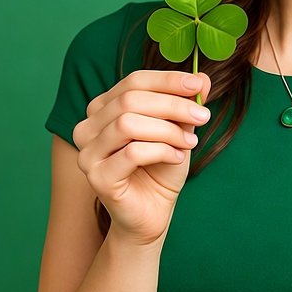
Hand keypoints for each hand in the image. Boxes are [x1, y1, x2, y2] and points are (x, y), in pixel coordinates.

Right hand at [72, 70, 211, 245]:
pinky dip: (161, 151)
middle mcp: (87, 128)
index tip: (198, 85)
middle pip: (130, 100)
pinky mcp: (97, 177)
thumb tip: (202, 79)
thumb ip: (184, 105)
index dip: (167, 80)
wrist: (153, 213)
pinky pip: (132, 153)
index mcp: (102, 109)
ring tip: (191, 142)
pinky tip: (177, 157)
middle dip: (173, 105)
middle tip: (203, 116)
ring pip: (127, 124)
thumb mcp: (177, 131)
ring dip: (168, 130)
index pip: (133, 82)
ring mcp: (87, 153)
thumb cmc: (161, 169)